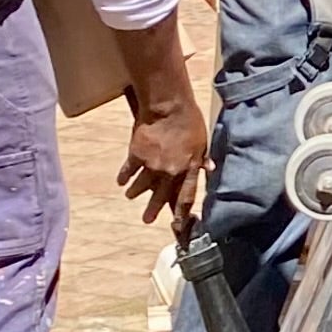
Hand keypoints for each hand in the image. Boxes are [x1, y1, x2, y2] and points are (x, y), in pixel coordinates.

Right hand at [119, 93, 207, 224]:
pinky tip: (121, 182)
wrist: (167, 108)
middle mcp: (170, 172)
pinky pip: (129, 171)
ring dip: (136, 192)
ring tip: (130, 196)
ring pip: (142, 186)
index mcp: (189, 169)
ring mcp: (152, 165)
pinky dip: (124, 177)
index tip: (178, 224)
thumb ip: (203, 158)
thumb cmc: (190, 122)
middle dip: (153, 210)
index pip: (186, 196)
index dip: (182, 212)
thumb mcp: (203, 142)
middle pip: (161, 197)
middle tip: (147, 220)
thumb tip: (210, 168)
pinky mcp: (136, 156)